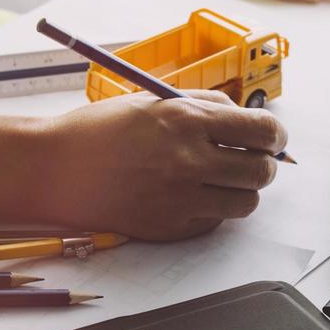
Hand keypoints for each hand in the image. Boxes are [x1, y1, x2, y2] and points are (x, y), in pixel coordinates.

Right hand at [31, 90, 286, 240]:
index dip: (274, 136)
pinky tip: (189, 196)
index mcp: (187, 120)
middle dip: (262, 165)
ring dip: (240, 191)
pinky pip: (213, 222)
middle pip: (261, 172)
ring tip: (220, 181)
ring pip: (245, 203)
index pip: (262, 131)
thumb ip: (202, 106)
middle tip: (249, 161)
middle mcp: (189, 160)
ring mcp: (180, 198)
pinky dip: (211, 210)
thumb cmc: (99, 131)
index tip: (271, 138)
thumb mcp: (153, 102)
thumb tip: (243, 117)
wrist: (55, 169)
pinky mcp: (169, 227)